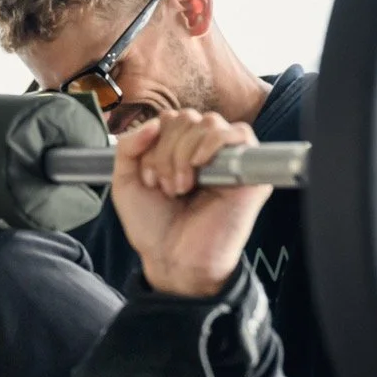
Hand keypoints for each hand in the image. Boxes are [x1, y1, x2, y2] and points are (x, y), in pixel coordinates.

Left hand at [110, 109, 271, 296]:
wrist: (171, 259)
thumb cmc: (154, 225)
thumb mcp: (126, 181)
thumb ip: (128, 146)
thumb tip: (153, 122)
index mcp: (181, 149)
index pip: (170, 118)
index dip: (153, 143)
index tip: (149, 180)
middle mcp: (207, 150)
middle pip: (187, 117)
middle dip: (166, 152)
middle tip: (165, 187)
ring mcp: (230, 159)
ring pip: (208, 123)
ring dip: (183, 154)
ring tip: (180, 188)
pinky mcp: (250, 173)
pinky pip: (239, 133)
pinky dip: (211, 144)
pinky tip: (199, 168)